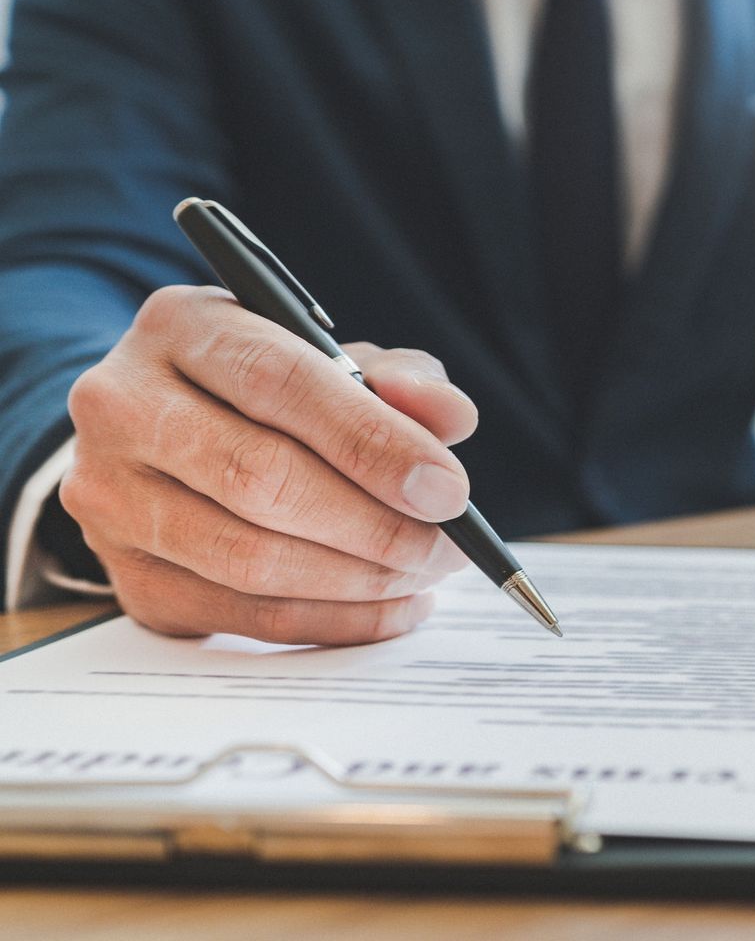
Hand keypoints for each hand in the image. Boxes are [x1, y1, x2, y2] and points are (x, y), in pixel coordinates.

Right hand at [60, 286, 479, 644]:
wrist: (174, 433)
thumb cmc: (274, 392)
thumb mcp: (340, 360)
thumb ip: (402, 380)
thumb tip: (451, 419)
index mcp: (182, 325)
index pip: (280, 383)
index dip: (373, 442)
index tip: (449, 490)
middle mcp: (124, 405)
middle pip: (260, 479)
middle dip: (376, 525)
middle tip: (447, 546)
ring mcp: (111, 495)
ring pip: (247, 558)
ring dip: (358, 580)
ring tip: (425, 574)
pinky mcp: (128, 573)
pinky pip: (241, 614)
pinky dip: (333, 621)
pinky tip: (391, 607)